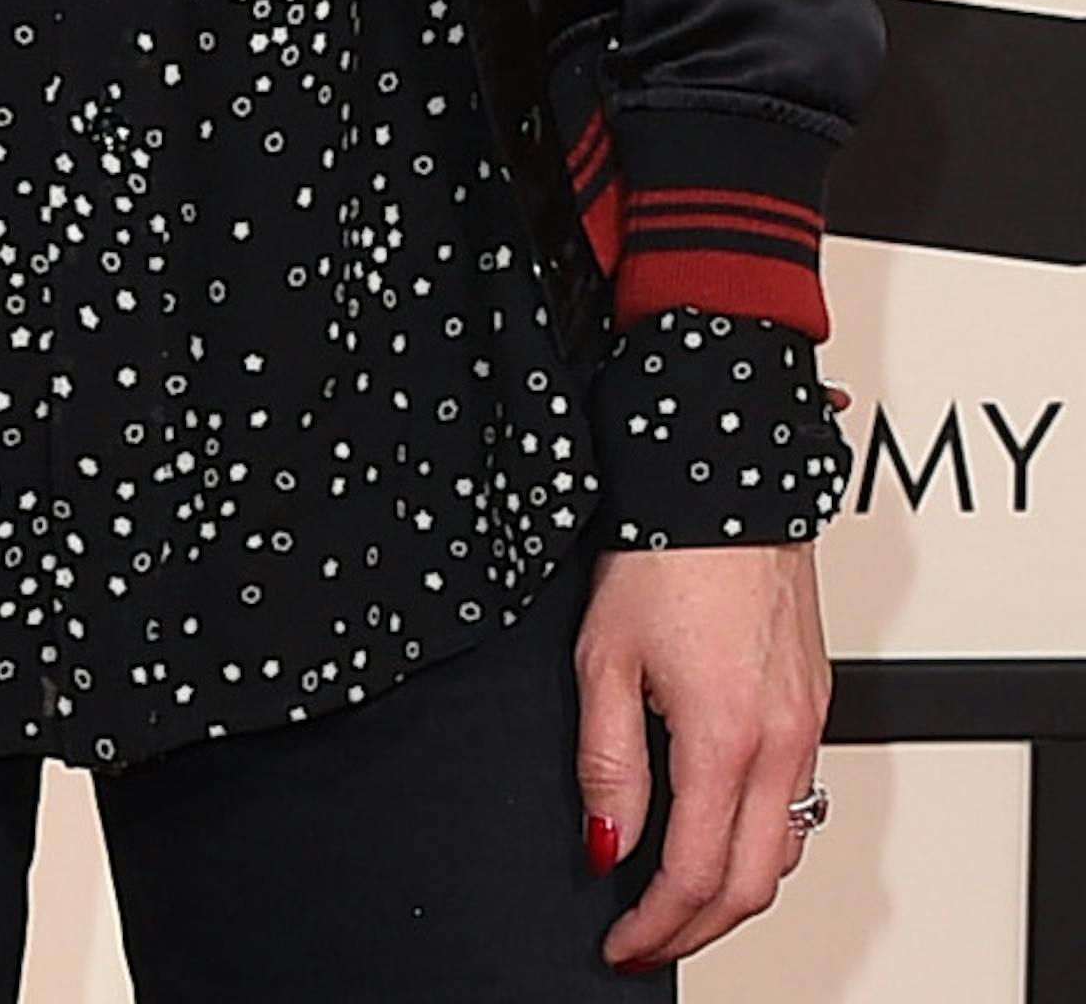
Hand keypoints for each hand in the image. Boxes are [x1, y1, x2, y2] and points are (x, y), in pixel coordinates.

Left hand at [576, 540, 828, 973]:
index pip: (695, 874)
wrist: (727, 476)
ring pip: (788, 848)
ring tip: (680, 899)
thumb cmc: (664, 548)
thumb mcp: (604, 656)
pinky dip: (763, 839)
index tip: (623, 943)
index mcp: (725, 735)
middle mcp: (781, 738)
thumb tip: (606, 845)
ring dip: (736, 890)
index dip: (656, 926)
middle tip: (648, 940)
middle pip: (753, 883)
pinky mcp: (815, 700)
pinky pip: (801, 798)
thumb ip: (606, 763)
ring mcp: (807, 721)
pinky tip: (722, 829)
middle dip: (699, 929)